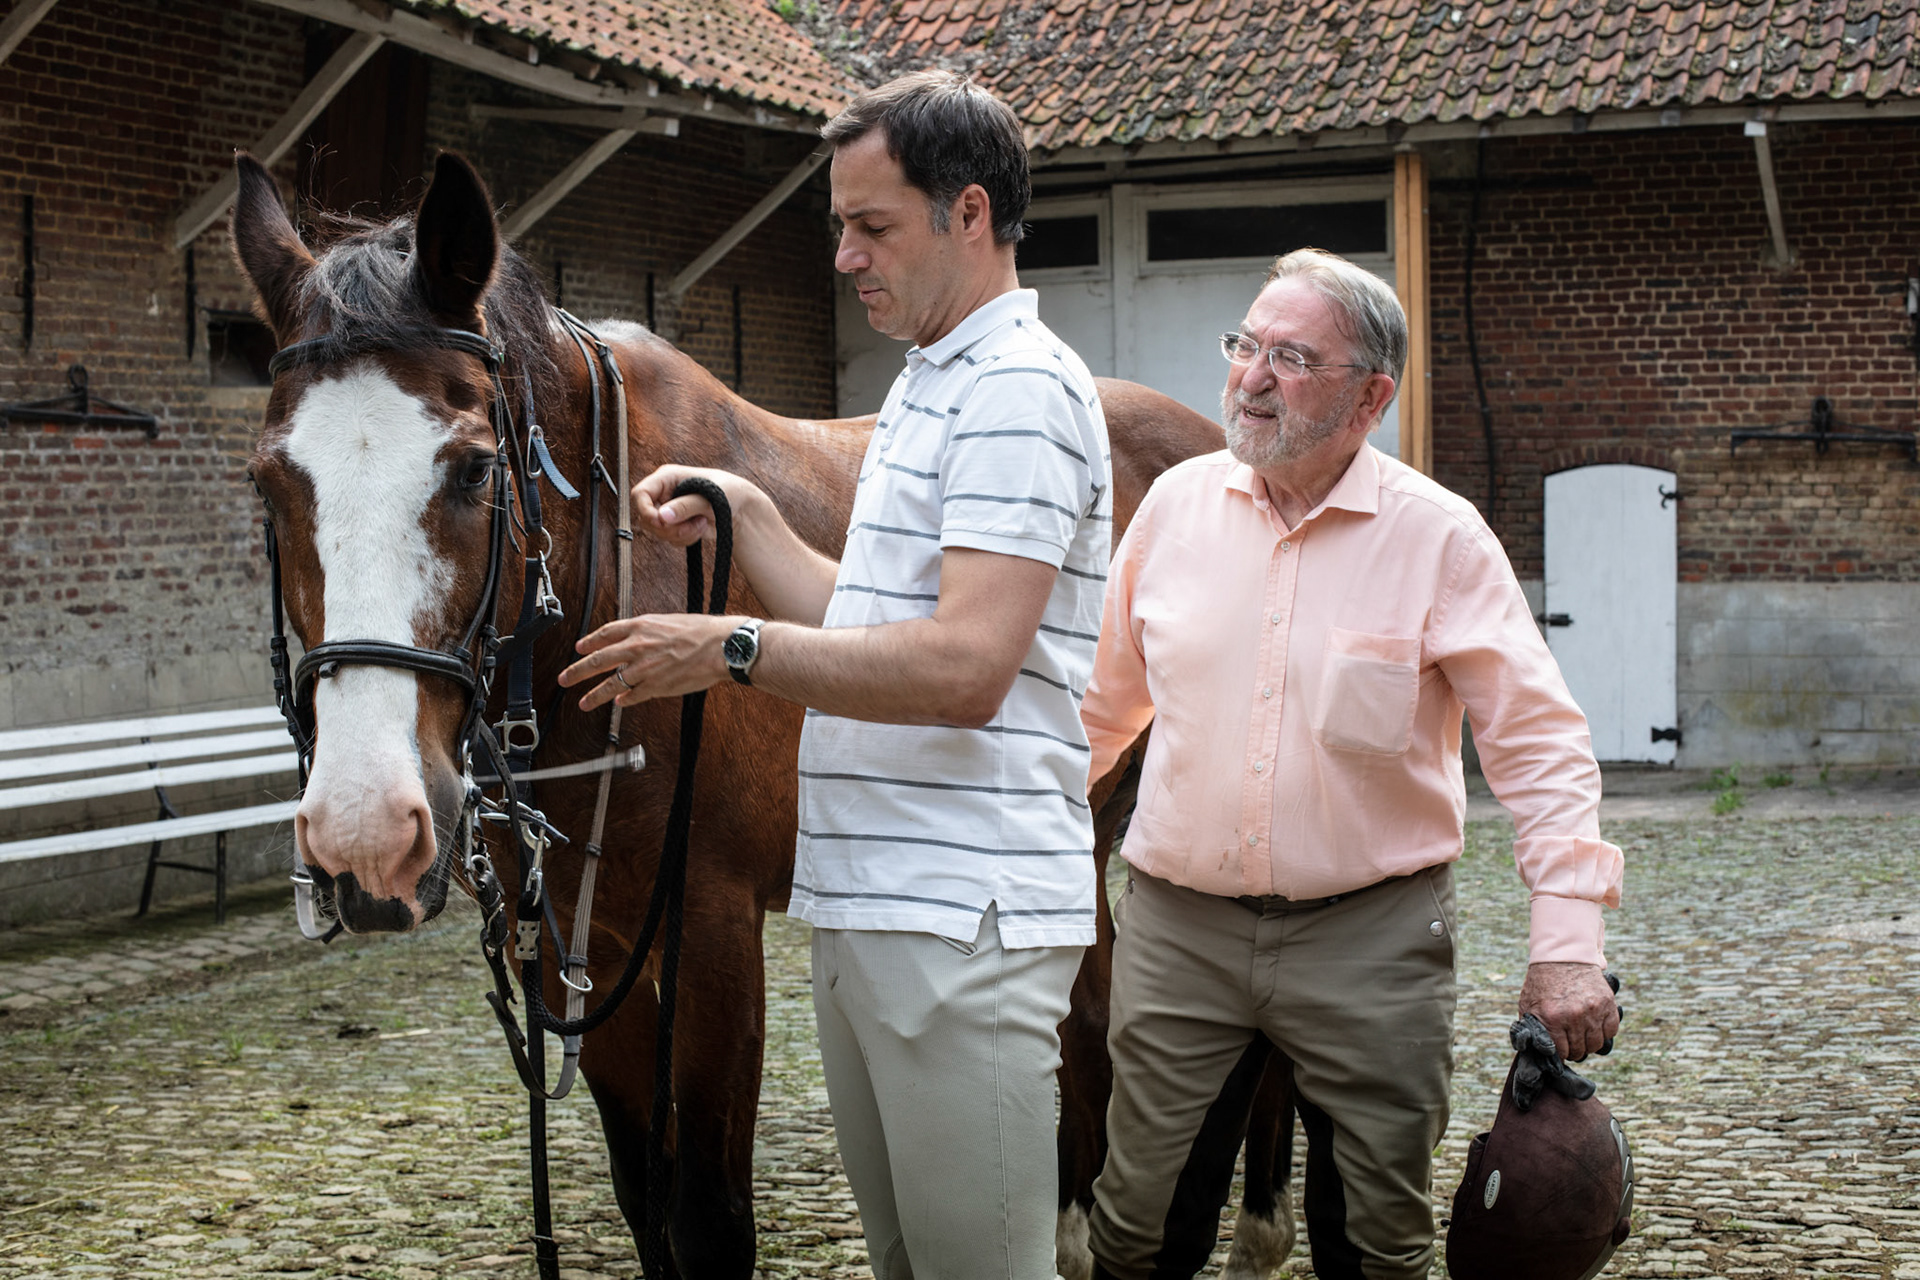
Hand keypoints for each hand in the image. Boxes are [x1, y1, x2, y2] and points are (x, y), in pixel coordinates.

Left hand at [557, 612, 741, 709]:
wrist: (720, 646)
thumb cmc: (700, 632)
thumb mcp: (668, 622)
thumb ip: (648, 632)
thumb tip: (634, 640)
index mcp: (640, 627)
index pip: (605, 634)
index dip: (589, 642)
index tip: (579, 648)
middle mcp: (637, 647)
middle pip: (597, 660)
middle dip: (577, 671)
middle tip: (564, 679)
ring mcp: (644, 669)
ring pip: (611, 684)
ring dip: (594, 695)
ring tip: (583, 702)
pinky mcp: (655, 687)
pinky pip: (633, 696)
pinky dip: (624, 700)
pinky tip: (619, 703)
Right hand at [632, 465, 756, 548]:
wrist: (740, 507)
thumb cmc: (727, 492)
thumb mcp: (708, 497)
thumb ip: (684, 506)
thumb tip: (661, 516)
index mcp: (667, 477)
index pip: (640, 493)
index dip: (645, 510)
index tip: (660, 521)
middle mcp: (663, 493)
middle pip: (647, 517)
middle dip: (669, 527)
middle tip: (691, 525)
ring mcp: (668, 510)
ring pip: (658, 531)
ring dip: (680, 533)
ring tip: (700, 524)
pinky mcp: (674, 524)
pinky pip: (669, 539)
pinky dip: (685, 538)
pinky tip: (700, 528)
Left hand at [1518, 961, 1619, 1061]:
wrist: (1563, 956)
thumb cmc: (1543, 983)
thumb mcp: (1529, 1005)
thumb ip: (1532, 1029)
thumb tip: (1535, 1053)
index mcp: (1552, 1018)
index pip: (1561, 1053)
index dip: (1560, 1053)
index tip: (1560, 1048)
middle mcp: (1574, 1016)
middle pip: (1580, 1050)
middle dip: (1574, 1049)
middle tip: (1570, 1041)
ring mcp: (1593, 1010)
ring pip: (1597, 1044)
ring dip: (1589, 1043)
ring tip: (1582, 1034)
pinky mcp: (1608, 1003)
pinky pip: (1611, 1030)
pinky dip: (1604, 1031)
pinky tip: (1594, 1025)